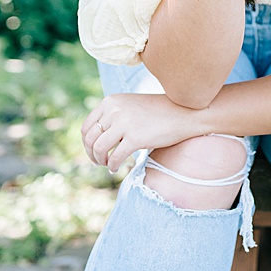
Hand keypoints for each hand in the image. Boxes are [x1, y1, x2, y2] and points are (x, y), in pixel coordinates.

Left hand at [81, 93, 201, 171]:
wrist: (184, 113)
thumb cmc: (157, 112)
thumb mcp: (129, 106)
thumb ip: (112, 116)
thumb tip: (95, 140)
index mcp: (110, 101)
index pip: (87, 127)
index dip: (86, 144)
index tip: (92, 152)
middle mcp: (114, 110)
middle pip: (90, 139)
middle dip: (92, 154)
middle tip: (98, 163)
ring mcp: (124, 123)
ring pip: (99, 149)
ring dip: (100, 161)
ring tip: (107, 165)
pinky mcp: (135, 137)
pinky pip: (115, 157)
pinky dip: (112, 166)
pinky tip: (116, 168)